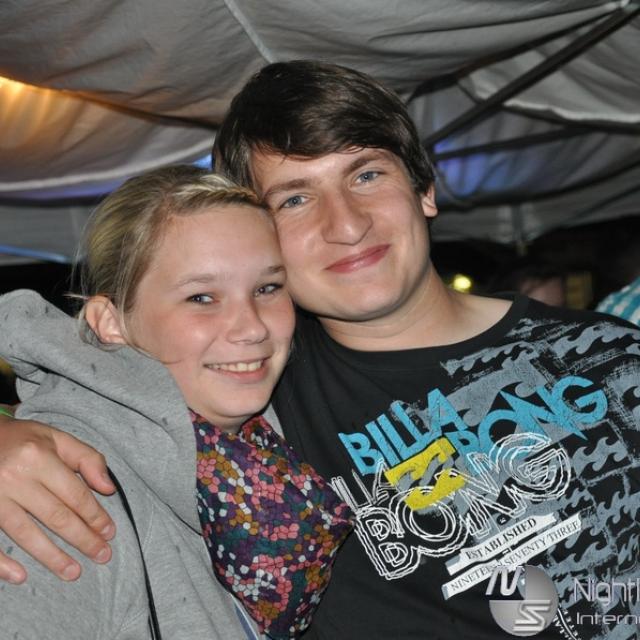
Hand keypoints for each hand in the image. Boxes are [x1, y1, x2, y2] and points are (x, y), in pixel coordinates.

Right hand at [0, 413, 115, 582]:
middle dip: (82, 538)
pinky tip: (20, 576)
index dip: (95, 515)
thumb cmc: (23, 439)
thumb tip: (108, 488)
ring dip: (52, 557)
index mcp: (38, 457)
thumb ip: (87, 459)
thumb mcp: (57, 438)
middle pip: (56, 516)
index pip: (74, 494)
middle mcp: (14, 477)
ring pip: (26, 533)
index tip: (110, 532)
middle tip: (102, 555)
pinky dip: (1, 563)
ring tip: (74, 572)